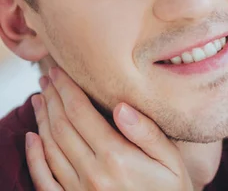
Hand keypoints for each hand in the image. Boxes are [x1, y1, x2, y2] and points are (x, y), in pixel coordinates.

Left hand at [25, 67, 192, 190]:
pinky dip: (34, 156)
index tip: (59, 71)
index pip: (81, 113)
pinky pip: (44, 179)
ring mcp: (79, 190)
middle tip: (48, 78)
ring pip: (50, 148)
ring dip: (42, 119)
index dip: (67, 89)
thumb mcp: (171, 158)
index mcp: (116, 157)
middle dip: (52, 98)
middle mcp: (93, 173)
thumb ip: (147, 132)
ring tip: (40, 98)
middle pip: (61, 126)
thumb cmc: (172, 187)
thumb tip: (121, 106)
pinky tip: (32, 137)